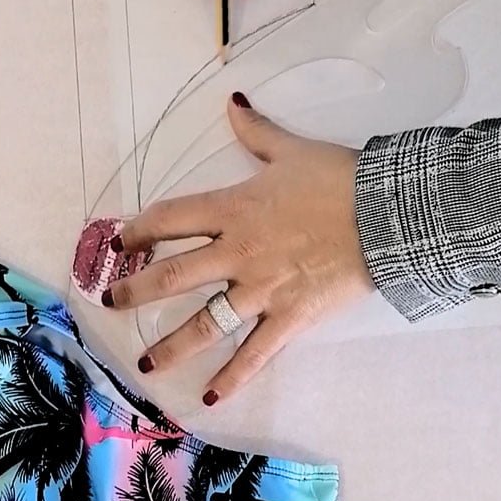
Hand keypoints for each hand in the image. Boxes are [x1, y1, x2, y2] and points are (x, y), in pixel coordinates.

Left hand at [106, 93, 374, 404]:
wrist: (388, 215)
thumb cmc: (339, 180)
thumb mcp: (292, 151)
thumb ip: (256, 132)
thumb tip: (233, 102)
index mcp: (233, 209)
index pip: (170, 219)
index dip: (139, 230)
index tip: (120, 242)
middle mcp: (237, 252)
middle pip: (174, 275)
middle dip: (137, 290)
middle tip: (112, 302)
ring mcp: (262, 289)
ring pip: (206, 323)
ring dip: (172, 345)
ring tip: (146, 365)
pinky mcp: (290, 317)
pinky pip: (255, 353)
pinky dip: (233, 377)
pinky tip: (210, 397)